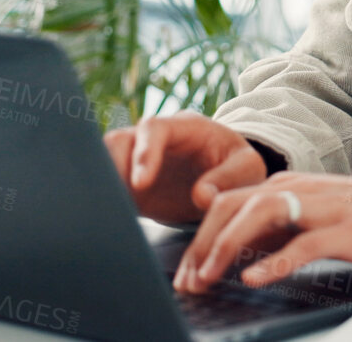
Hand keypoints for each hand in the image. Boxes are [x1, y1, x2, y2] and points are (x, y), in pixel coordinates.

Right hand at [103, 112, 268, 224]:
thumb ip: (229, 177)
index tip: (142, 183)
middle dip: (110, 167)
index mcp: (184, 127)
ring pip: (104, 163)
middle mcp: (153, 140)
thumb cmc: (239, 166)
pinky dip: (105, 203)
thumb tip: (202, 196)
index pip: (154, 128)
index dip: (144, 152)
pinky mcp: (129, 185)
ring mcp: (137, 161)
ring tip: (108, 214)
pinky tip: (109, 223)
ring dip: (103, 186)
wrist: (228, 177)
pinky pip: (107, 189)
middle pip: (118, 141)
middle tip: (112, 199)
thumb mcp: (248, 168)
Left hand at [172, 172, 351, 291]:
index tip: (187, 272)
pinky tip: (254, 277)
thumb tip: (238, 253)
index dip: (199, 237)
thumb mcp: (313, 220)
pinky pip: (304, 243)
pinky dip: (274, 260)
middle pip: (233, 206)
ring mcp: (323, 207)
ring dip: (226, 248)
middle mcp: (300, 188)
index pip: (228, 202)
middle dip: (202, 245)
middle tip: (187, 282)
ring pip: (260, 216)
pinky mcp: (346, 230)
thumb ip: (278, 230)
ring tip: (207, 278)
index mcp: (289, 184)